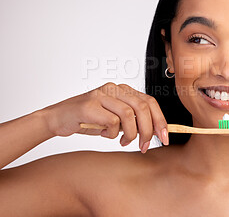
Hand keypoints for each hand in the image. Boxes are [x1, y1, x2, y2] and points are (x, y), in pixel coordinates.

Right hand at [41, 82, 168, 151]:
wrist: (58, 118)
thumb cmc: (88, 120)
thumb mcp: (115, 120)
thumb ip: (133, 122)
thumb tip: (156, 132)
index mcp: (123, 90)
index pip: (150, 102)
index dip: (160, 120)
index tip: (164, 137)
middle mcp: (114, 89)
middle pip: (143, 107)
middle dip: (148, 130)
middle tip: (144, 146)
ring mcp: (101, 95)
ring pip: (129, 114)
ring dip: (130, 133)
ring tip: (123, 142)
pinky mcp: (89, 104)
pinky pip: (112, 121)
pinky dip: (112, 133)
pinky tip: (104, 134)